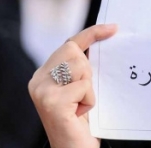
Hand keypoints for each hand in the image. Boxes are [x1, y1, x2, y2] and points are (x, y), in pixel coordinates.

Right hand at [28, 24, 117, 147]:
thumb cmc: (79, 122)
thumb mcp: (79, 90)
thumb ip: (80, 70)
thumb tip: (102, 41)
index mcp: (43, 75)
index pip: (68, 44)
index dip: (92, 33)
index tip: (113, 28)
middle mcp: (37, 80)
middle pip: (74, 52)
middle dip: (87, 70)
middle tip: (82, 94)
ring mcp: (42, 90)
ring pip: (79, 67)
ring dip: (88, 87)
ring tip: (79, 105)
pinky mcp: (52, 101)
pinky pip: (83, 87)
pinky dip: (89, 100)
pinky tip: (79, 114)